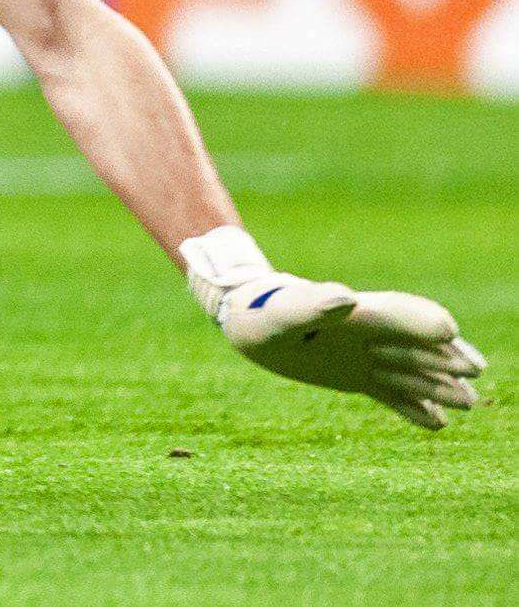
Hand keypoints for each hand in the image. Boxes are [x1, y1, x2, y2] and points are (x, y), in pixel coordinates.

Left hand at [186, 227, 486, 428]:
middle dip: (443, 357)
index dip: (423, 321)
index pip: (397, 314)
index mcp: (353, 315)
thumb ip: (312, 306)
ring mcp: (364, 356)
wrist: (246, 320)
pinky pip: (390, 393)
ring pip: (410, 370)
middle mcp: (367, 334)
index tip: (448, 331)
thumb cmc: (258, 312)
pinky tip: (435, 424)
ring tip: (468, 402)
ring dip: (437, 385)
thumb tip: (348, 297)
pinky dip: (412, 407)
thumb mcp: (280, 312)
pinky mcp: (355, 375)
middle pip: (415, 345)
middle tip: (475, 371)